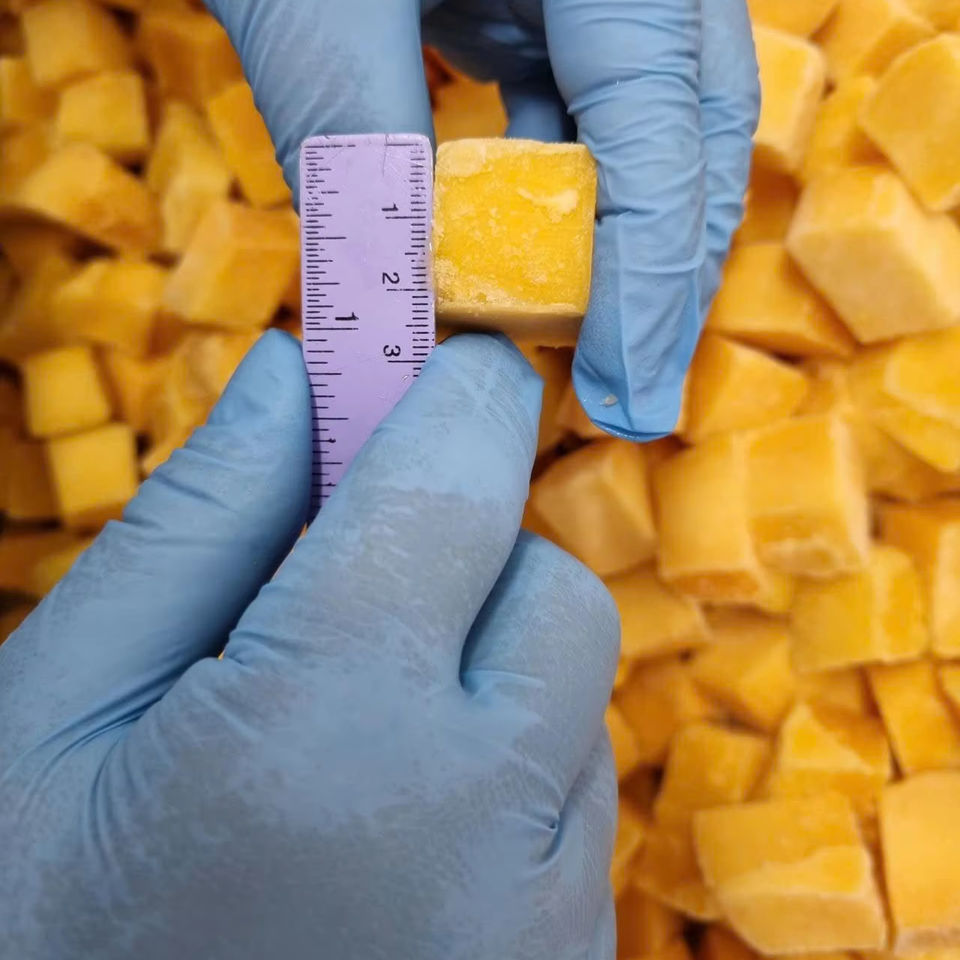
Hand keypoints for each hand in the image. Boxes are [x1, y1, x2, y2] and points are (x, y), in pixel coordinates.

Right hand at [0, 331, 619, 959]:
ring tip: (358, 731)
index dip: (453, 394)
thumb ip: (198, 520)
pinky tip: (404, 816)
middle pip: (548, 582)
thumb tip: (294, 376)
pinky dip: (512, 761)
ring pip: (571, 690)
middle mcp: (479, 822)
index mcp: (323, 729)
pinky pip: (577, 793)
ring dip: (486, 663)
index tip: (439, 361)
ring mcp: (546, 915)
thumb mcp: (58, 713)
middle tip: (353, 586)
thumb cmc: (40, 932)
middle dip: (465, 548)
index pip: (454, 478)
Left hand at [205, 0, 758, 439]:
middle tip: (634, 392)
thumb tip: (391, 311)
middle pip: (695, 125)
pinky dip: (568, 186)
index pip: (665, 118)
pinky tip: (533, 250)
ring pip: (657, 120)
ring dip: (624, 239)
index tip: (628, 391)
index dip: (652, 273)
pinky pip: (594, 98)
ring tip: (594, 345)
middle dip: (665, 269)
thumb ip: (358, 147)